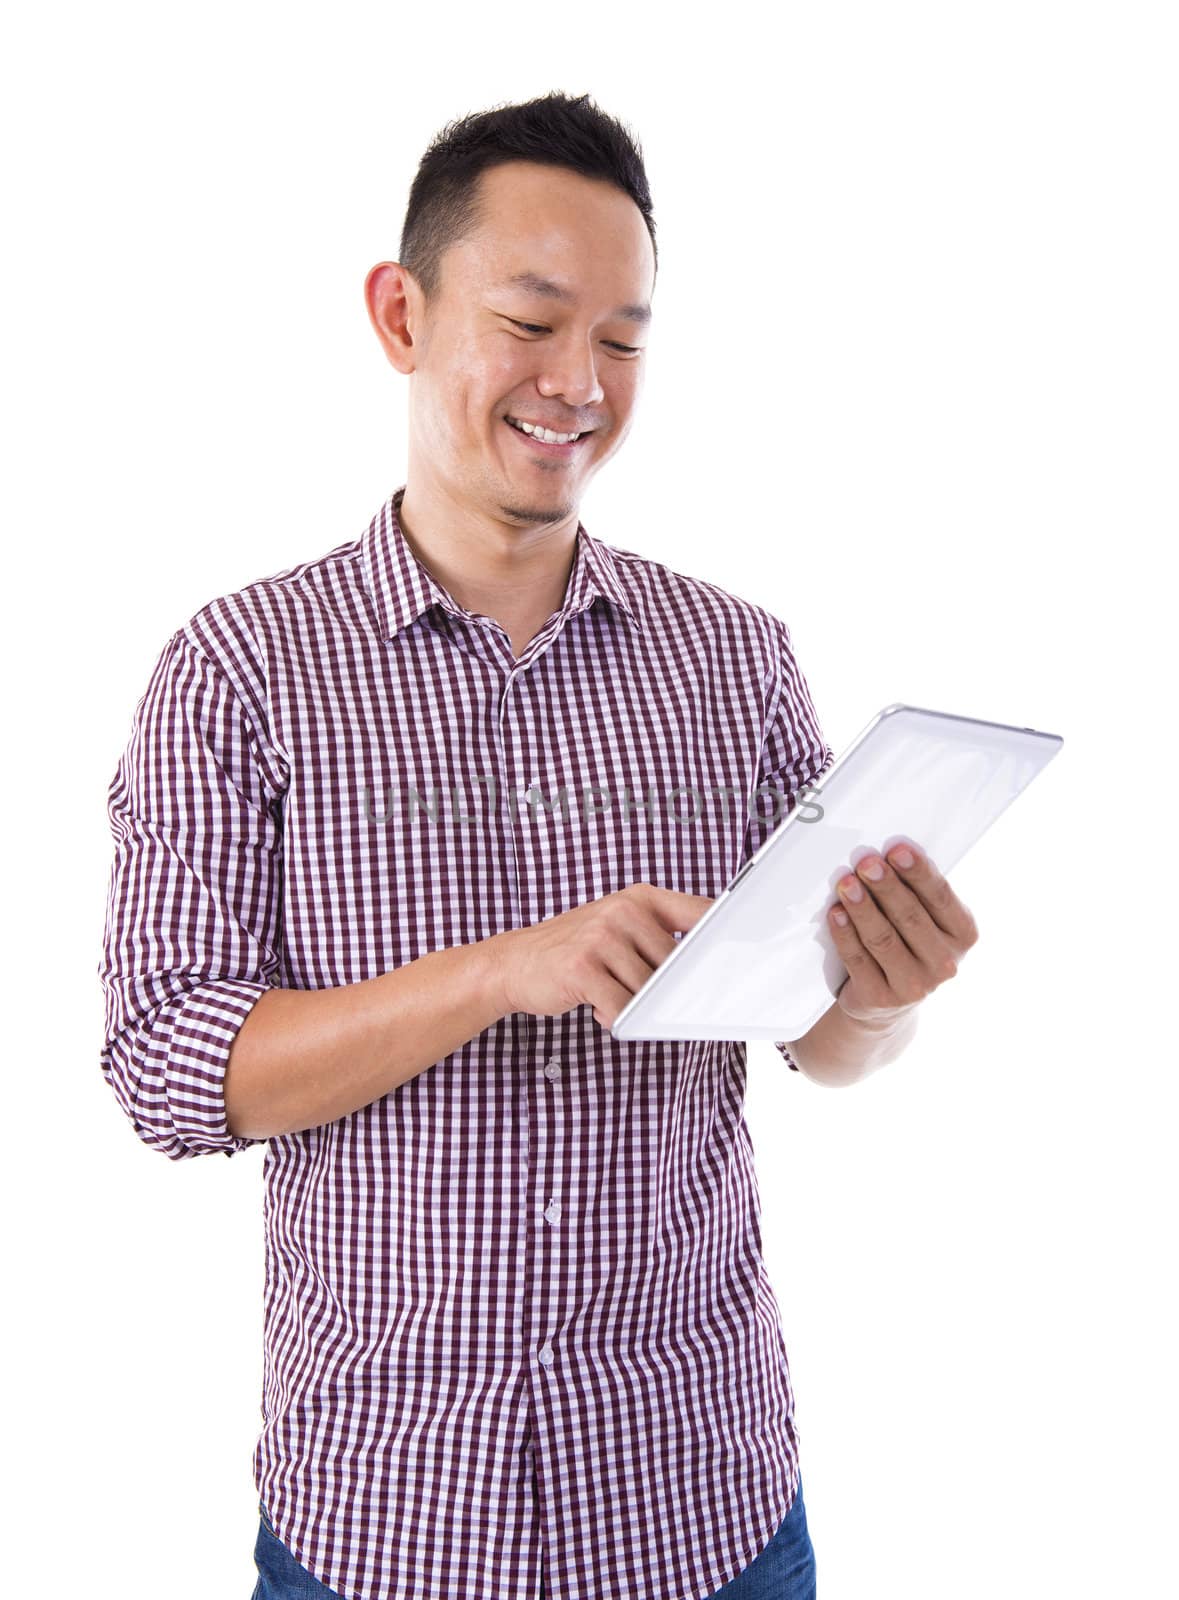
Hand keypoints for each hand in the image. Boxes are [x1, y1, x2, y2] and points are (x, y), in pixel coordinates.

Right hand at [486, 883, 714, 1029]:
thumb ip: (661, 936)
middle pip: (675, 964)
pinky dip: (614, 1017)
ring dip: (633, 1005)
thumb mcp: (619, 927)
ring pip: (648, 990)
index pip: (701, 913)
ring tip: (608, 994)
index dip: (727, 935)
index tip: (748, 953)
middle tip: (642, 995)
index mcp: (641, 898)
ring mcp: (602, 936)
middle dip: (664, 989)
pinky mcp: (583, 967)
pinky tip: (597, 1007)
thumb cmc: (576, 948)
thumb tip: (710, 962)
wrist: (515, 961)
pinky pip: (622, 1007)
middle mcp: (623, 910)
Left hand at [827, 842, 978, 1027]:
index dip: (918, 872)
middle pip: (910, 917)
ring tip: (847, 884)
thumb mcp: (927, 921)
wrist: (888, 1003)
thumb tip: (887, 856)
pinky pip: (859, 960)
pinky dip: (845, 935)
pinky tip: (836, 914)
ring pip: (883, 938)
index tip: (897, 850)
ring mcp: (915, 985)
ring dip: (862, 908)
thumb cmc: (908, 944)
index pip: (941, 897)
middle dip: (886, 886)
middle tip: (866, 863)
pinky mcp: (881, 997)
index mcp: (963, 934)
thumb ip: (917, 892)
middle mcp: (944, 962)